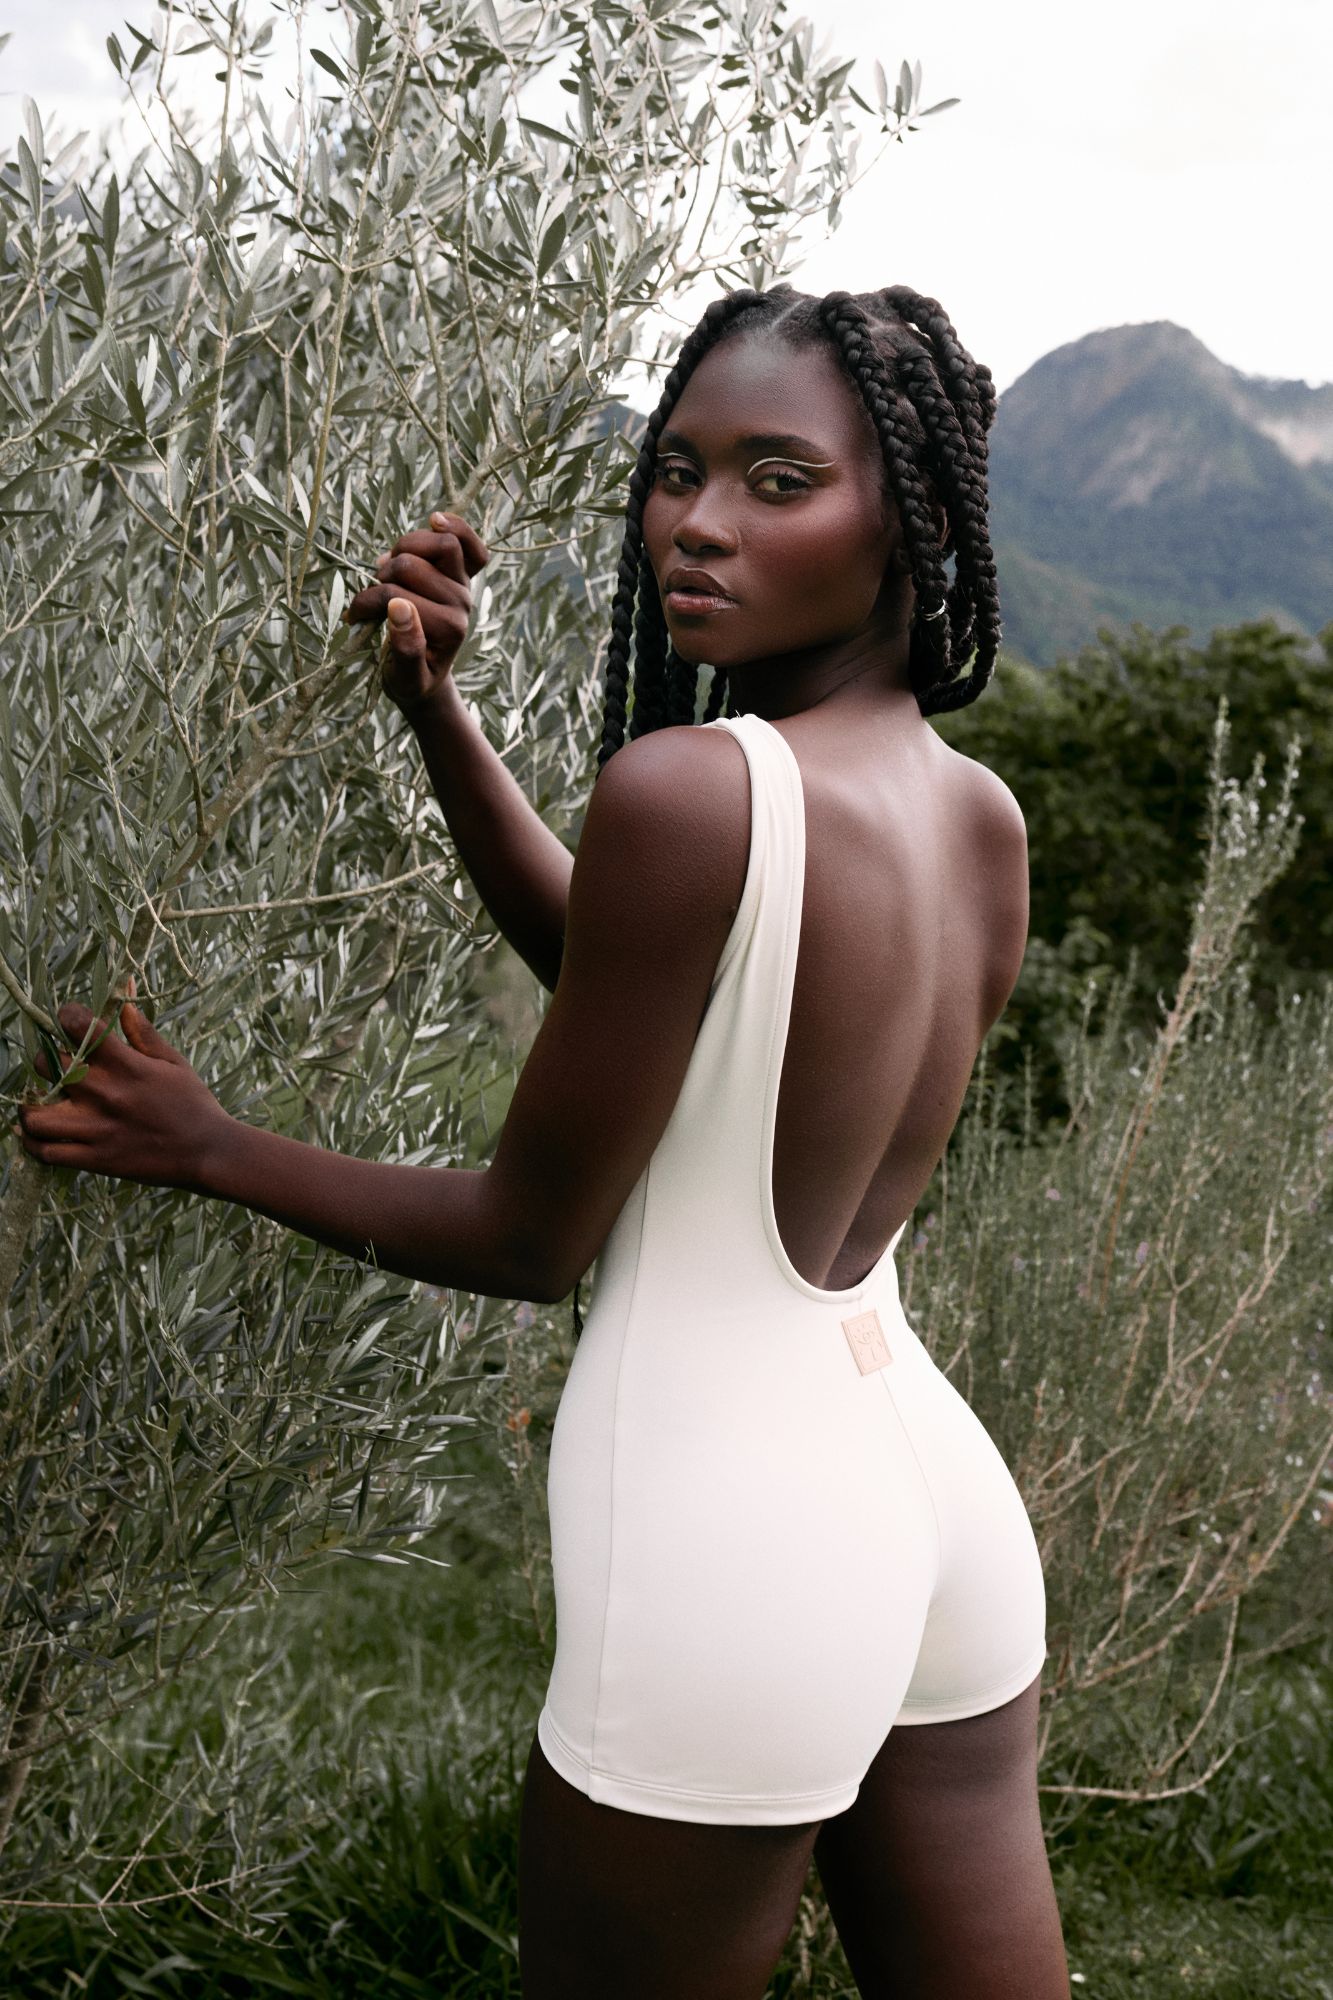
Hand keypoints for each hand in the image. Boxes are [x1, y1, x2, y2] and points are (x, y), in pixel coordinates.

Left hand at [12, 979, 232, 1194]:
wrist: (208, 1152)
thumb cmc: (193, 1104)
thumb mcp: (174, 1062)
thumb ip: (143, 1033)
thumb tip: (124, 997)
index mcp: (127, 1066)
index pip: (79, 1027)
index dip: (67, 1016)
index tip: (68, 1020)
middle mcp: (106, 1094)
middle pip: (47, 1066)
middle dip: (46, 1060)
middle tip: (56, 1066)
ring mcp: (97, 1129)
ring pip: (35, 1116)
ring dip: (30, 1107)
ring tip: (41, 1102)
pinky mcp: (96, 1159)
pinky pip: (47, 1152)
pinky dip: (33, 1142)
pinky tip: (38, 1133)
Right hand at [346, 510, 490, 719]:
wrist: (425, 679)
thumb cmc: (409, 679)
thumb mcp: (403, 679)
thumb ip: (404, 648)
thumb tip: (398, 606)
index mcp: (448, 630)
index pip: (396, 595)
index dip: (367, 601)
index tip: (354, 617)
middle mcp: (462, 605)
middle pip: (411, 565)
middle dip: (381, 577)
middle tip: (372, 595)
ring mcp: (465, 586)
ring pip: (440, 543)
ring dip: (403, 549)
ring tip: (389, 570)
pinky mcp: (465, 574)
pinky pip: (471, 544)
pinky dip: (454, 526)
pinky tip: (434, 521)